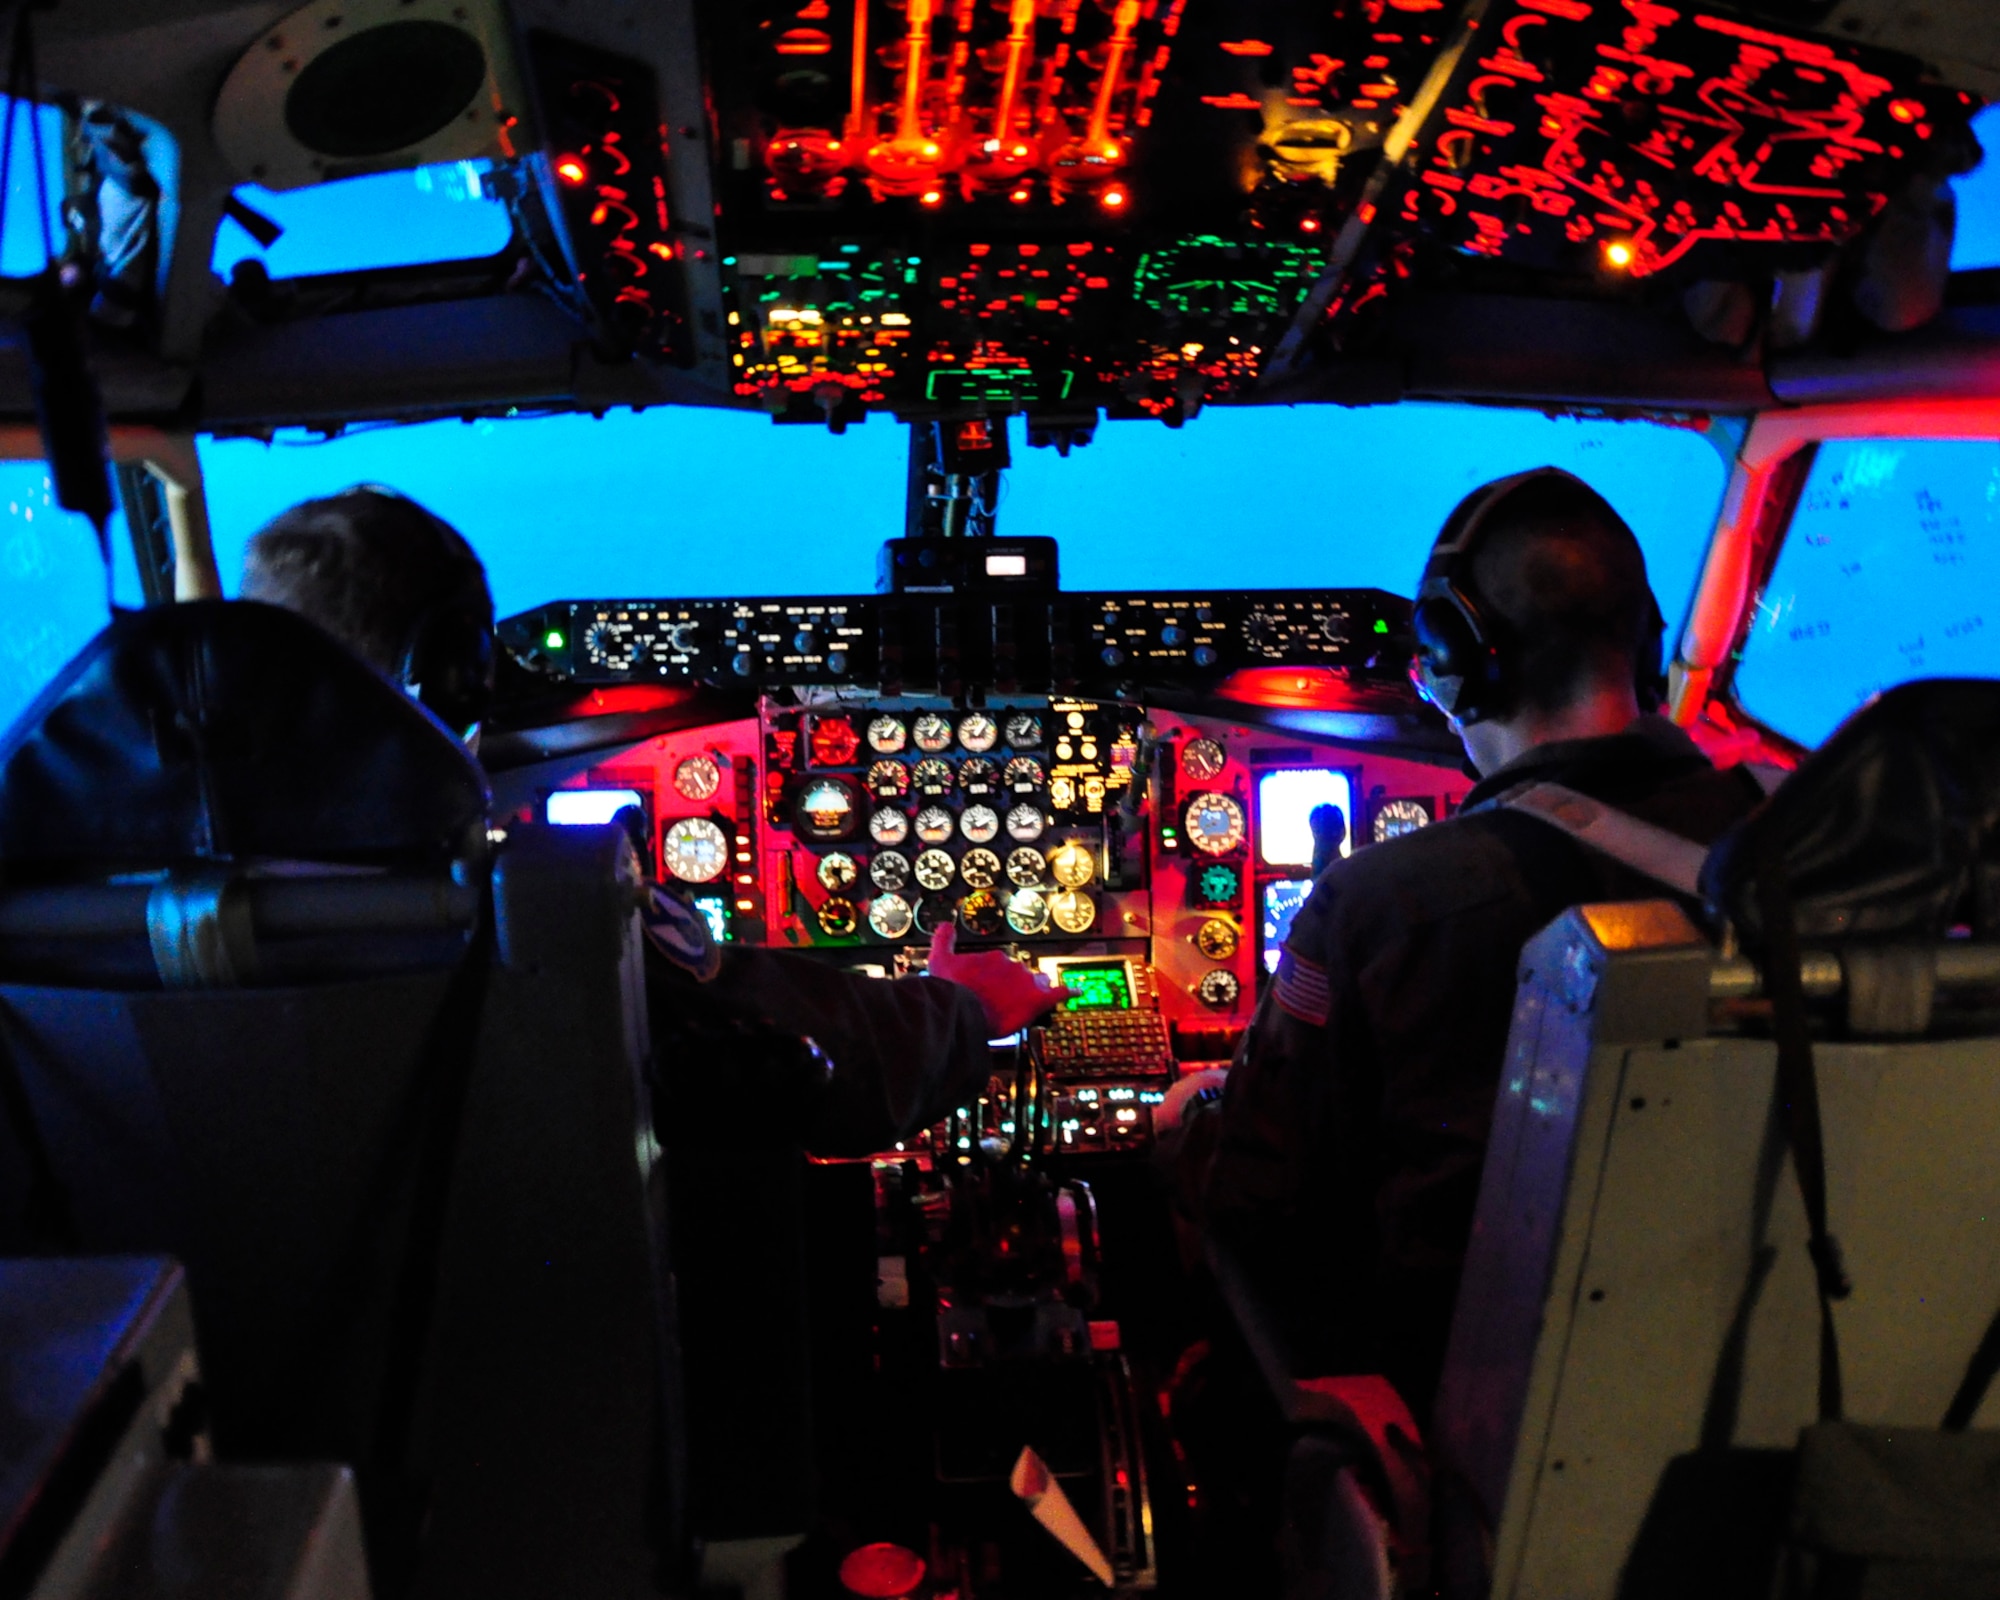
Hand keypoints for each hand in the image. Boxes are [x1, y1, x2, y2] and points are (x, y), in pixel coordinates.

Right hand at [927, 924, 1070, 1036]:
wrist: (961, 1010)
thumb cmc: (950, 989)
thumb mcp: (940, 960)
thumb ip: (943, 940)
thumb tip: (944, 925)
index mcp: (995, 958)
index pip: (1001, 966)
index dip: (995, 978)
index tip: (987, 986)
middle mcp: (1013, 966)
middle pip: (1019, 975)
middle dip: (1013, 985)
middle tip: (1001, 1000)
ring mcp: (1026, 983)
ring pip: (1037, 983)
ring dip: (1033, 990)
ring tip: (1023, 1003)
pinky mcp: (1037, 1000)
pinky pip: (1059, 993)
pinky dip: (1069, 992)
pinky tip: (1076, 992)